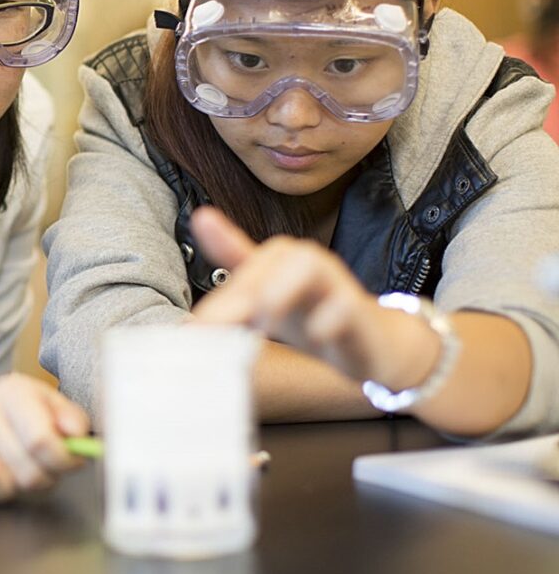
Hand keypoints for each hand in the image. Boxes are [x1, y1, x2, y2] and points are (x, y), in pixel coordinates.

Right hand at [0, 374, 89, 505]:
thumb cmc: (14, 422)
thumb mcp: (48, 409)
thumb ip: (71, 420)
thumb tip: (78, 435)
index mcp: (13, 391)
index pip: (41, 440)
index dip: (61, 461)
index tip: (65, 463)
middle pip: (23, 468)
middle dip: (39, 480)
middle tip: (39, 472)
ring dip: (9, 490)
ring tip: (11, 478)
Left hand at [188, 207, 425, 387]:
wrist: (375, 346)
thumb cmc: (314, 315)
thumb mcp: (266, 297)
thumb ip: (234, 274)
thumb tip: (199, 228)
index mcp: (281, 259)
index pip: (244, 258)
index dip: (221, 254)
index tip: (200, 239)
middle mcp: (308, 262)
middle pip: (268, 265)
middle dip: (235, 299)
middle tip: (207, 331)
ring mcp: (337, 283)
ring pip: (307, 268)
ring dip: (277, 296)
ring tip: (261, 328)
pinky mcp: (360, 311)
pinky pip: (342, 308)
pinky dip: (325, 323)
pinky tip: (313, 337)